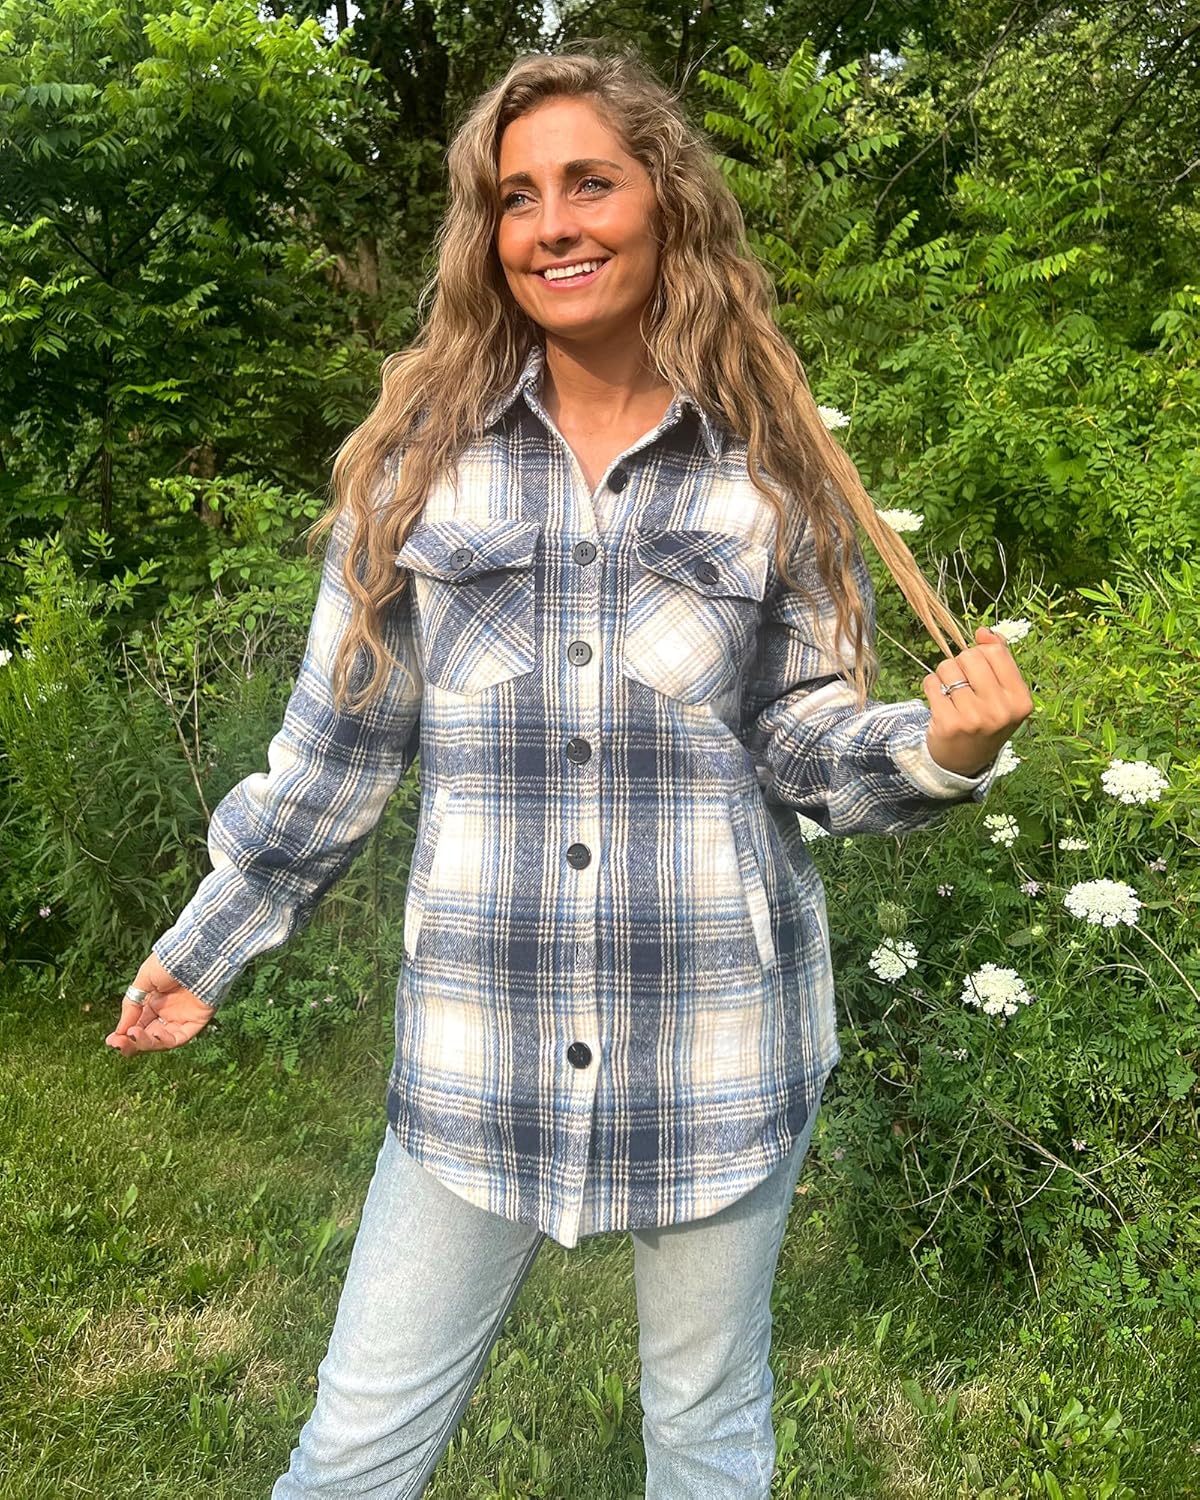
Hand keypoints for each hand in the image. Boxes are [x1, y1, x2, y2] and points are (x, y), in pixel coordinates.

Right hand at [105, 953, 215, 1056]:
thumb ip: (132, 1004)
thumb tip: (120, 1030)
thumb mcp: (144, 980)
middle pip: (148, 1037)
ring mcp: (182, 1018)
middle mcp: (167, 1012)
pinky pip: (179, 1038)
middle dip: (131, 1043)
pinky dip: (165, 1040)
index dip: (124, 1035)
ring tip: (133, 1035)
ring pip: (161, 1041)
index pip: (137, 1025)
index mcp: (154, 1002)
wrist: (196, 952)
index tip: (110, 1040)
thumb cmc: (170, 960)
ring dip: (145, 1043)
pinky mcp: (197, 1021)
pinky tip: (153, 1035)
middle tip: (118, 1043)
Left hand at [923, 626, 1032, 777]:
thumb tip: (983, 631)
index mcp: (1021, 700)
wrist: (962, 762)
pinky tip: (939, 703)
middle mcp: (1001, 711)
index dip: (981, 655)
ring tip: (951, 695)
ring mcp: (975, 719)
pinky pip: (931, 683)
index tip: (979, 672)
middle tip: (962, 685)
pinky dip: (931, 687)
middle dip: (961, 664)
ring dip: (944, 676)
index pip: (996, 652)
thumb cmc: (984, 719)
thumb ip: (999, 659)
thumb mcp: (1003, 694)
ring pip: (947, 668)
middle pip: (970, 656)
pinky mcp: (948, 724)